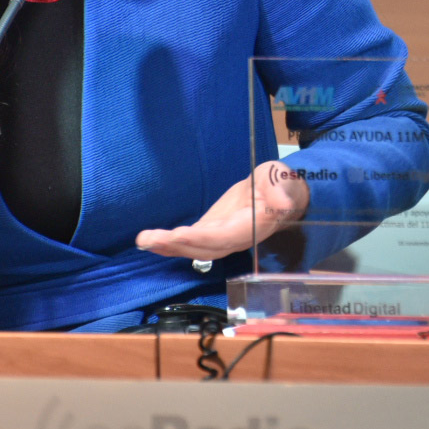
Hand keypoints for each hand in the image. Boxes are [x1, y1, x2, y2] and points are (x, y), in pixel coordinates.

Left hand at [135, 160, 311, 260]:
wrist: (278, 193)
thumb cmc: (281, 184)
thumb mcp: (283, 180)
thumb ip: (282, 191)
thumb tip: (283, 203)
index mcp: (252, 226)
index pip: (225, 236)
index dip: (202, 237)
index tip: (179, 234)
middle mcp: (235, 238)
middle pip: (205, 248)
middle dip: (176, 245)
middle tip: (149, 239)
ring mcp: (221, 237)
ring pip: (194, 248)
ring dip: (168, 247)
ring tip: (144, 240)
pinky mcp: (211, 232)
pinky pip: (190, 242)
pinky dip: (169, 244)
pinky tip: (150, 241)